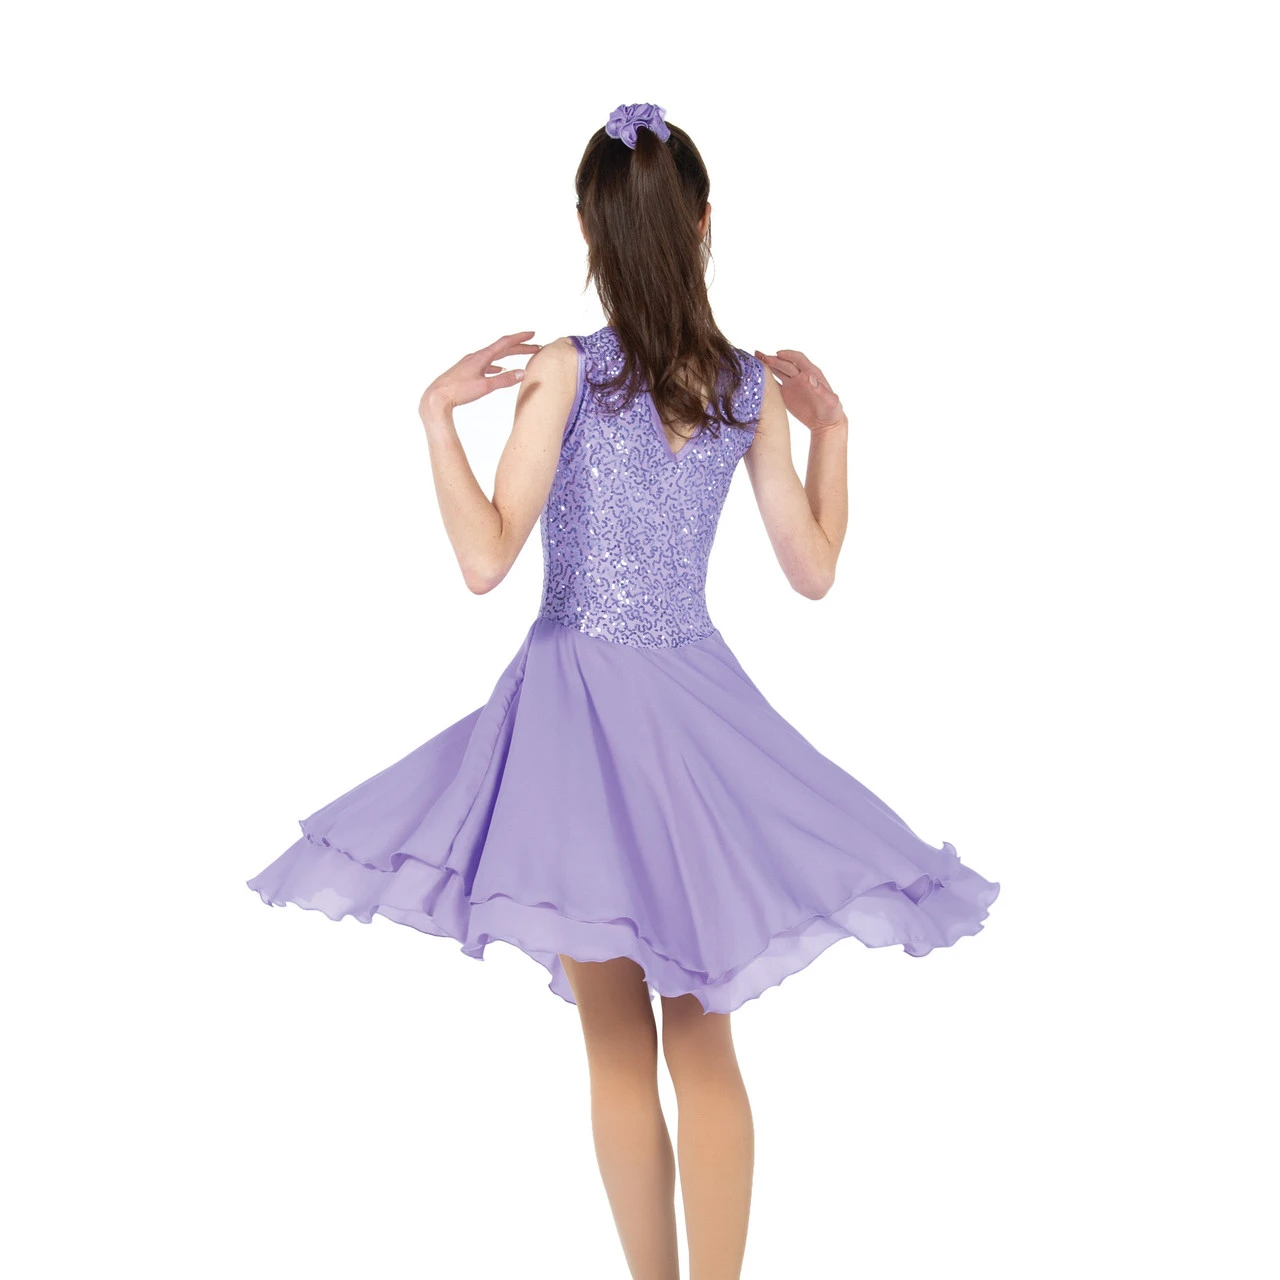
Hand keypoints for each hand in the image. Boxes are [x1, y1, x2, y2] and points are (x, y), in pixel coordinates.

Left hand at [420, 331, 541, 417]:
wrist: (436, 397)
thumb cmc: (458, 391)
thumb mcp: (485, 387)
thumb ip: (504, 380)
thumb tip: (522, 373)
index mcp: (481, 357)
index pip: (505, 343)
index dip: (520, 338)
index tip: (533, 334)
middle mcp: (476, 356)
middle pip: (502, 348)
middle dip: (519, 347)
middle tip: (534, 347)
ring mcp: (470, 363)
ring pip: (494, 355)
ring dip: (508, 354)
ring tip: (520, 355)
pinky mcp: (466, 371)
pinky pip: (486, 364)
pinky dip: (496, 364)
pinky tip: (498, 369)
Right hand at [754, 348, 845, 431]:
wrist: (826, 422)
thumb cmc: (831, 411)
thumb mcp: (830, 401)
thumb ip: (821, 390)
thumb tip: (809, 378)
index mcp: (812, 374)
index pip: (798, 359)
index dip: (788, 355)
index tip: (778, 354)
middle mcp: (800, 376)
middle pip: (785, 364)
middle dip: (773, 360)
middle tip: (760, 357)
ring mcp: (792, 384)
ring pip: (778, 371)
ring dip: (767, 365)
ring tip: (754, 360)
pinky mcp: (786, 394)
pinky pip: (774, 384)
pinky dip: (766, 379)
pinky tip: (756, 376)